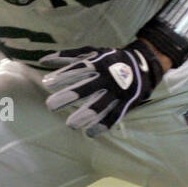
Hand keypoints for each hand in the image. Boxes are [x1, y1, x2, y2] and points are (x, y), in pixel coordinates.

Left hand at [40, 38, 162, 135]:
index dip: (63, 75)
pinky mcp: (127, 103)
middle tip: (50, 105)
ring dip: (85, 115)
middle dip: (69, 96)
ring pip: (101, 105)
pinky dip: (102, 125)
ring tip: (71, 125)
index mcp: (99, 63)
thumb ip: (68, 56)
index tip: (46, 83)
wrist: (144, 65)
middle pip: (87, 88)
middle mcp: (108, 77)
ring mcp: (118, 91)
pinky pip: (114, 116)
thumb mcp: (92, 52)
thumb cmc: (110, 59)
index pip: (79, 69)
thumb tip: (43, 61)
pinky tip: (89, 133)